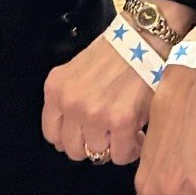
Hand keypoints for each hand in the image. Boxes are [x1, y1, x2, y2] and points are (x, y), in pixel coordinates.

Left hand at [42, 35, 154, 165]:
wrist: (142, 40)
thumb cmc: (114, 53)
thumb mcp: (76, 72)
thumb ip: (70, 101)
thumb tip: (79, 135)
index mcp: (56, 90)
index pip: (52, 135)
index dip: (71, 138)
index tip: (85, 135)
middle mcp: (70, 103)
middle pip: (73, 150)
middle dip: (92, 145)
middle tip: (107, 135)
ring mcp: (94, 114)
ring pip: (98, 154)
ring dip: (113, 146)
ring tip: (124, 131)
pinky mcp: (121, 121)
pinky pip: (122, 154)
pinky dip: (131, 149)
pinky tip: (137, 134)